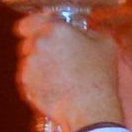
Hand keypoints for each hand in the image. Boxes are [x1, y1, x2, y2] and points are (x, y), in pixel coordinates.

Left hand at [16, 13, 124, 131]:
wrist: (91, 109)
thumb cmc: (100, 77)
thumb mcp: (105, 44)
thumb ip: (87, 32)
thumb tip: (80, 33)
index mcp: (56, 29)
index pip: (29, 22)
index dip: (33, 27)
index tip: (37, 32)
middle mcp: (38, 44)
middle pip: (29, 43)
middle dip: (40, 49)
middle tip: (58, 60)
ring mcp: (29, 66)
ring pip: (28, 62)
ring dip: (39, 67)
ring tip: (60, 78)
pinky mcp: (26, 85)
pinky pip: (29, 80)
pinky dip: (38, 83)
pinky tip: (56, 88)